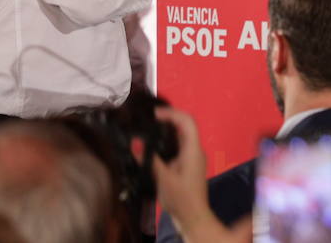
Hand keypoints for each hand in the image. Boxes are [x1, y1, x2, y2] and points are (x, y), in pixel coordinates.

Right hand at [152, 107, 217, 233]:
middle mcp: (195, 151)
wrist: (192, 216)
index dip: (171, 113)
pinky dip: (167, 141)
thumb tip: (135, 142)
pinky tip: (154, 147)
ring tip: (149, 129)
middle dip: (168, 118)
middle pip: (185, 126)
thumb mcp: (163, 179)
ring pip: (182, 136)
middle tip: (149, 119)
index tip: (154, 114)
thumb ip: (149, 160)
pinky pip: (178, 146)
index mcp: (193, 150)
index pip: (187, 122)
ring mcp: (192, 158)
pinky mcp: (187, 165)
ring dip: (167, 129)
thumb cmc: (181, 199)